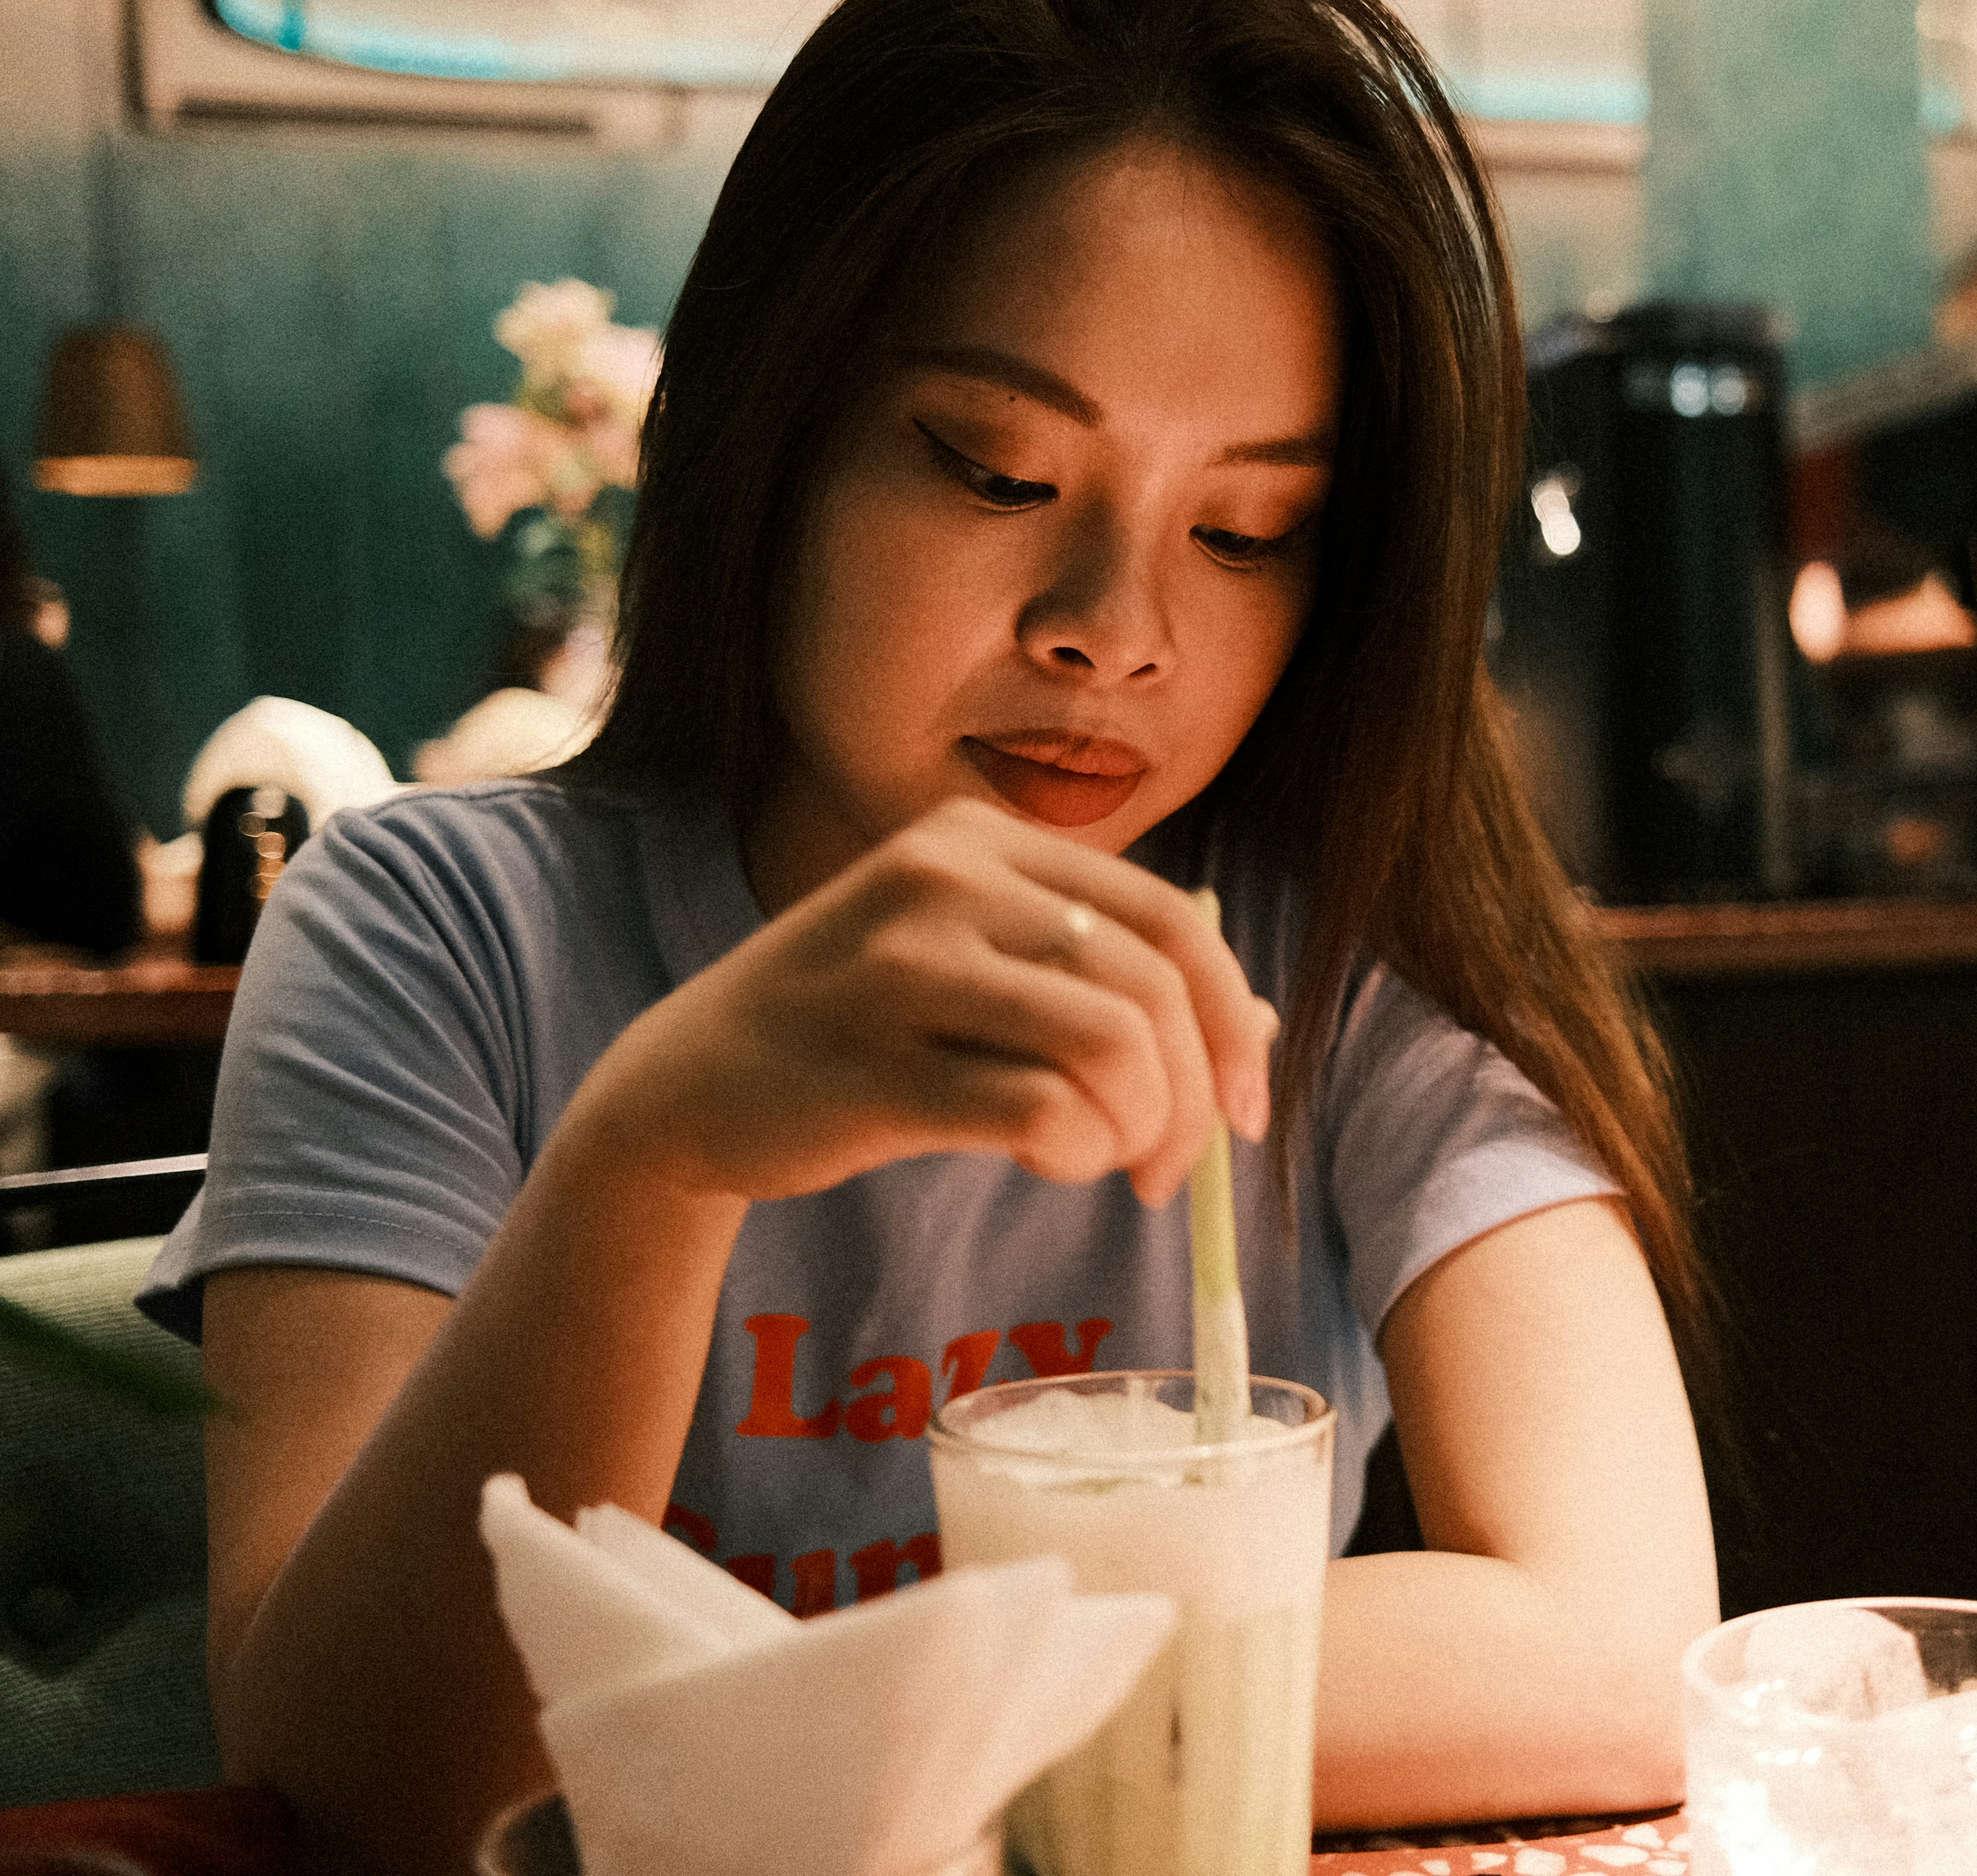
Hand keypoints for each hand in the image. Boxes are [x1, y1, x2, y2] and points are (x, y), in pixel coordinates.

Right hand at [570, 797, 1276, 1208]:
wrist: (684, 1091)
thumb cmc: (859, 1033)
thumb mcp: (975, 965)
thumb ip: (1104, 980)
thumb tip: (1263, 1028)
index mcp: (980, 839)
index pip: (1170, 920)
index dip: (1232, 1020)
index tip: (1247, 1107)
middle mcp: (943, 879)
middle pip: (1152, 987)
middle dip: (1194, 1095)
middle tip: (1174, 1168)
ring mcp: (900, 964)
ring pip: (1111, 1044)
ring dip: (1139, 1127)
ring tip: (1107, 1162)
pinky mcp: (872, 1062)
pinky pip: (1039, 1110)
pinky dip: (1077, 1152)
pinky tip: (1053, 1163)